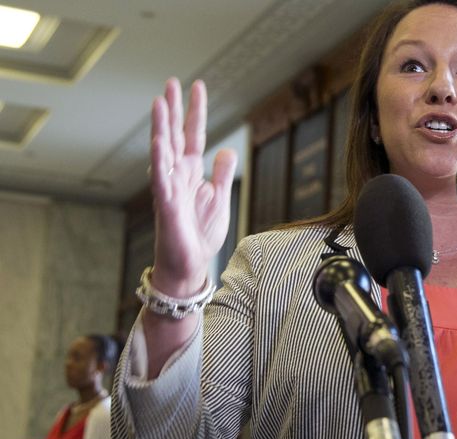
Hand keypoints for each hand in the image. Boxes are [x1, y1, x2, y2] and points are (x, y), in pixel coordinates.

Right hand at [149, 78, 237, 296]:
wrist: (190, 265)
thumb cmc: (200, 234)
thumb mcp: (218, 198)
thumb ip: (221, 174)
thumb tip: (226, 150)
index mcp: (191, 173)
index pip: (193, 135)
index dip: (195, 112)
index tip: (196, 87)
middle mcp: (177, 175)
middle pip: (173, 136)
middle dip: (172, 110)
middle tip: (170, 82)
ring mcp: (169, 189)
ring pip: (163, 152)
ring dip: (160, 127)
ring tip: (159, 102)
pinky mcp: (166, 206)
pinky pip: (161, 180)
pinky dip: (159, 161)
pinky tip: (158, 142)